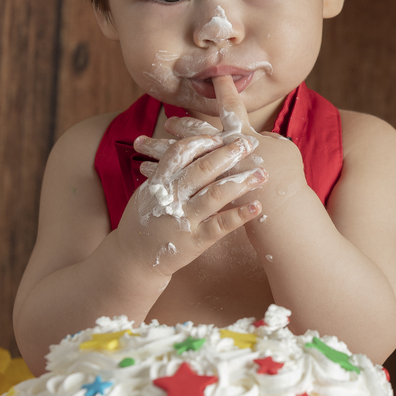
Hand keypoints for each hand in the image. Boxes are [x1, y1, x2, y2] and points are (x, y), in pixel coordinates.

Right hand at [117, 127, 266, 275]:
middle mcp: (172, 197)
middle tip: (250, 143)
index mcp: (160, 181)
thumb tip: (191, 146)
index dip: (203, 142)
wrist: (133, 259)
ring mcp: (185, 219)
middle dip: (229, 154)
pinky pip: (220, 225)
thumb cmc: (146, 220)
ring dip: (241, 182)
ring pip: (215, 194)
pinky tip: (257, 206)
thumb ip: (168, 171)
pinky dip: (239, 215)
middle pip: (203, 169)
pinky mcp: (195, 240)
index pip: (181, 153)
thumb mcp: (149, 191)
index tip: (223, 136)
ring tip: (262, 173)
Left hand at [136, 77, 309, 219]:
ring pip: (176, 154)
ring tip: (140, 144)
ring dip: (158, 147)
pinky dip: (158, 172)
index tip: (217, 76)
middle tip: (168, 120)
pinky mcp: (200, 188)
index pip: (232, 107)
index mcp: (242, 136)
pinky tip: (145, 169)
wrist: (280, 211)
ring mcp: (209, 169)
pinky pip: (172, 177)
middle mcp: (221, 149)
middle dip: (180, 124)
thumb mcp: (286, 151)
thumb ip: (272, 140)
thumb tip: (264, 137)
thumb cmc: (288, 180)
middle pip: (195, 132)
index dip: (225, 89)